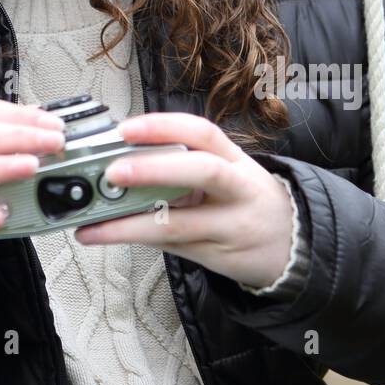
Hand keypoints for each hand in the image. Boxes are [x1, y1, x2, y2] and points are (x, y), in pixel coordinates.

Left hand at [74, 112, 294, 289]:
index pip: (202, 133)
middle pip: (202, 171)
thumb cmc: (248, 199)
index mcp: (234, 159)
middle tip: (112, 171)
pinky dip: (136, 239)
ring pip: (179, 224)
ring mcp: (231, 226)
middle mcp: (238, 189)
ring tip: (91, 220)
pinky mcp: (217, 257)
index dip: (163, 127)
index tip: (125, 128)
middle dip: (154, 169)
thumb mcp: (228, 172)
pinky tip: (105, 235)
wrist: (292, 243)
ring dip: (129, 223)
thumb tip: (123, 157)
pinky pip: (172, 247)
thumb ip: (184, 163)